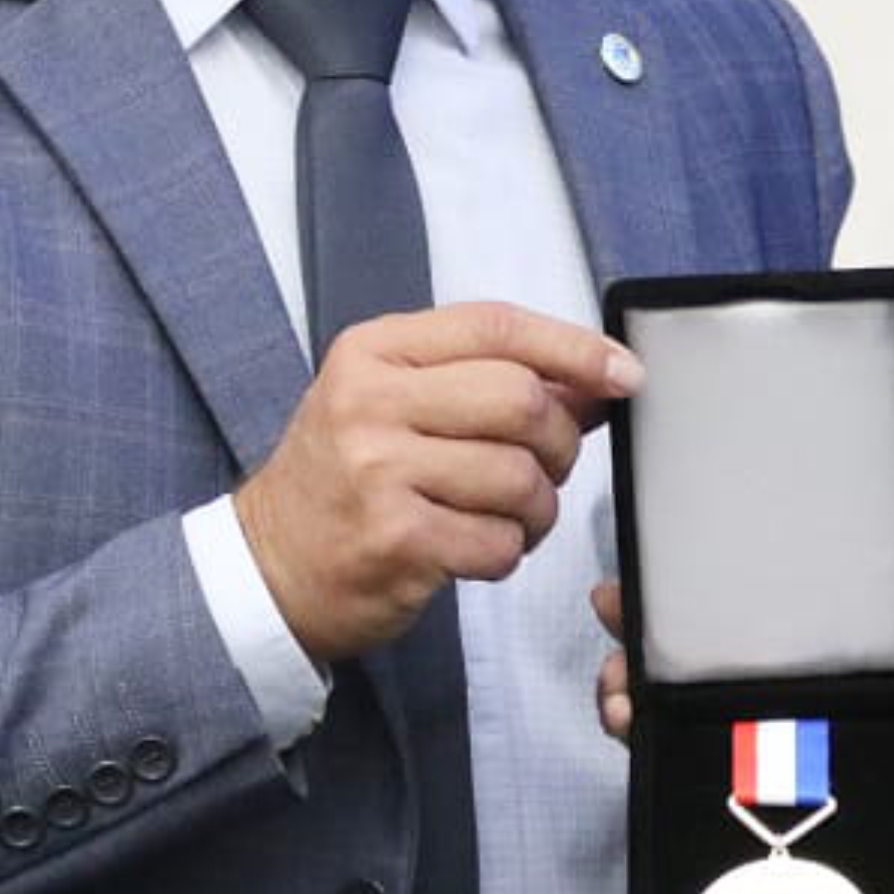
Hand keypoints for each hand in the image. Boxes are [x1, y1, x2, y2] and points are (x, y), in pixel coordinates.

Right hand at [237, 304, 637, 663]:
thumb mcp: (399, 404)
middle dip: (561, 441)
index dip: (576, 348)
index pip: (497, 327)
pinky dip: (508, 551)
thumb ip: (490, 380)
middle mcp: (368, 403)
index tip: (625, 373)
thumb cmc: (346, 479)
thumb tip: (601, 377)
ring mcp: (377, 472)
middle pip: (522, 400)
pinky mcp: (395, 540)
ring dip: (538, 508)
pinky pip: (500, 541)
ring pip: (522, 477)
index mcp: (373, 353)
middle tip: (547, 467)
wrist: (268, 566)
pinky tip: (476, 548)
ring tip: (507, 517)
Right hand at [594, 595, 893, 893]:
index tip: (652, 579)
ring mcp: (745, 746)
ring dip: (628, 688)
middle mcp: (770, 696)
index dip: (695, 588)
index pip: (749, 611)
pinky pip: (673, 765)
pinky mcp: (733, 799)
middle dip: (637, 634)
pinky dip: (642, 744)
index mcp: (819, 661)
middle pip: (686, 653)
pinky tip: (633, 731)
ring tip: (626, 694)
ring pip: (664, 705)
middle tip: (618, 625)